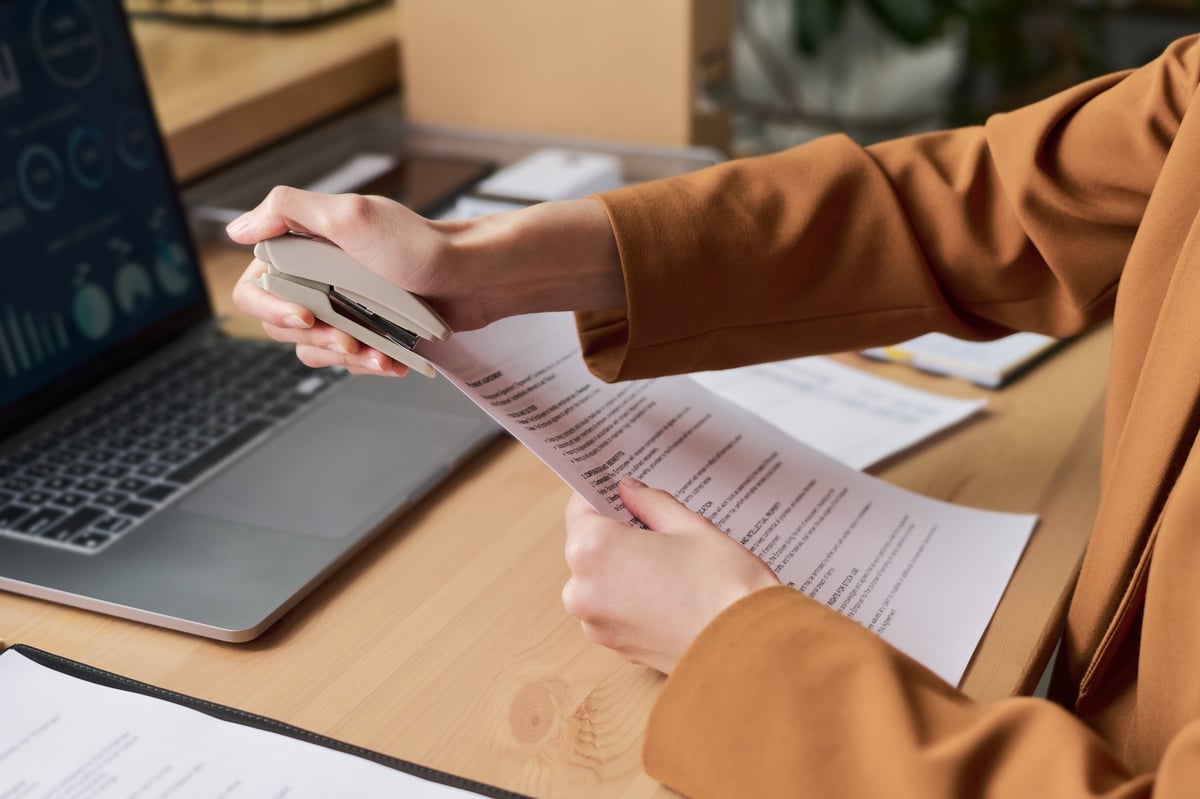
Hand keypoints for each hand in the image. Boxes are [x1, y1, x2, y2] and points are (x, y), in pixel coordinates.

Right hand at [228, 187, 623, 376]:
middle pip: (281, 325)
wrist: (478, 277)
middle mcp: (320, 275)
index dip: (270, 306)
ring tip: (378, 355)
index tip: (304, 314)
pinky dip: (369, 364)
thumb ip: (289, 211)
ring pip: (315, 349)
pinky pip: (351, 360)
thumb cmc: (422, 245)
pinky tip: (394, 363)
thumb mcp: (354, 216)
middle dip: (315, 338)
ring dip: (344, 358)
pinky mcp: (372, 330)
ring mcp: (346, 305)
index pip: (256, 284)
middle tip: (348, 339)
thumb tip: (236, 229)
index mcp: (307, 245)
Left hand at [562, 477, 780, 673]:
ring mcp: (596, 624)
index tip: (618, 492)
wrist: (751, 649)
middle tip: (656, 529)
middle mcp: (583, 589)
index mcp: (593, 550)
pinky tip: (668, 592)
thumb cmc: (723, 585)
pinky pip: (613, 609)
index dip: (601, 495)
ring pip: (600, 580)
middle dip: (616, 534)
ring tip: (669, 564)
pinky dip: (631, 598)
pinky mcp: (614, 647)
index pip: (580, 508)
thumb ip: (650, 503)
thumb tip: (630, 491)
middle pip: (588, 546)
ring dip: (623, 568)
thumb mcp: (689, 525)